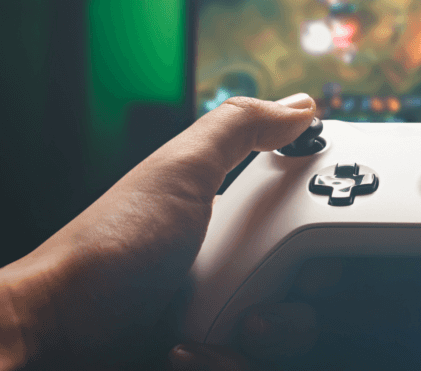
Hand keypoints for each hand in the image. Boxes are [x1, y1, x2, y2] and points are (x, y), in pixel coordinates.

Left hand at [0, 93, 316, 369]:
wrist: (58, 328)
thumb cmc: (112, 244)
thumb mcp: (179, 170)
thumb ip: (238, 129)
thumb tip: (300, 105)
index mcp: (240, 218)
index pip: (312, 220)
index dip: (329, 228)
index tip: (330, 231)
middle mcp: (240, 266)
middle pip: (314, 283)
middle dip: (302, 291)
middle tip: (266, 284)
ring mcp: (227, 315)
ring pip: (292, 332)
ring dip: (270, 334)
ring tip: (230, 324)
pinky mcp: (215, 352)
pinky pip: (254, 363)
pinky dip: (230, 361)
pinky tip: (189, 349)